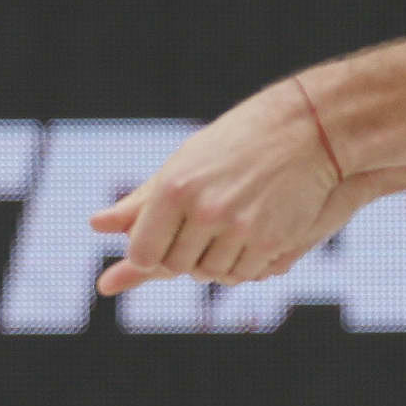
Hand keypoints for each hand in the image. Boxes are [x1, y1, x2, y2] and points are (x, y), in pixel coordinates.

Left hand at [94, 78, 343, 292]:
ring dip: (214, 262)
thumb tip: (96, 226)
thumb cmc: (237, 144)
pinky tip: (250, 238)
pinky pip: (244, 274)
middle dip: (183, 257)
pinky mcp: (271, 241)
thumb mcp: (183, 164)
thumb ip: (139, 202)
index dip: (148, 256)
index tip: (160, 245)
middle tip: (201, 229)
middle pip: (176, 267)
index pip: (143, 253)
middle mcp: (203, 210)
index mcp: (174, 188)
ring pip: (211, 274)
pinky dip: (243, 265)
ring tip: (228, 229)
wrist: (309, 131)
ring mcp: (239, 228)